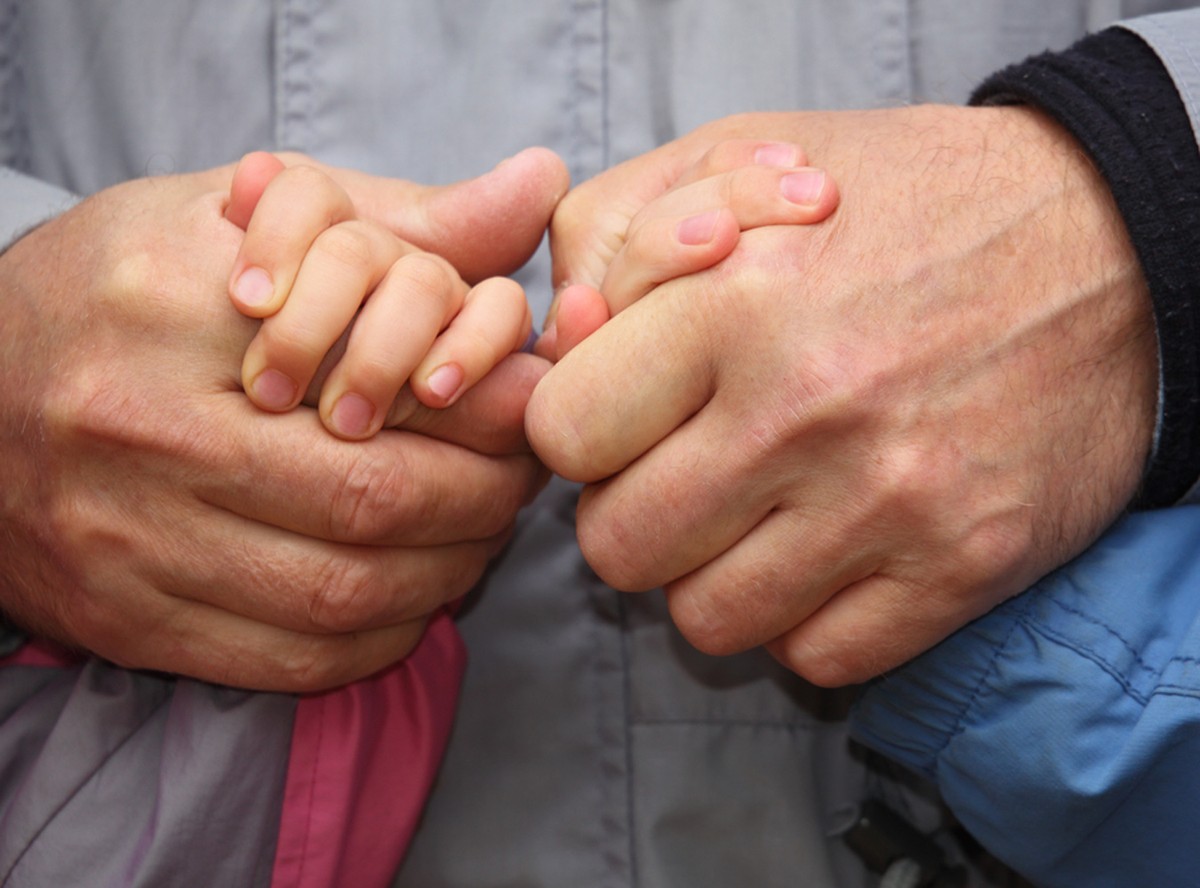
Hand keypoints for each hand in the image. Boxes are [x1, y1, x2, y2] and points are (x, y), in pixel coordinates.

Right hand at [0, 154, 563, 690]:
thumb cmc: (125, 289)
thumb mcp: (242, 218)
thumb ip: (396, 215)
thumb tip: (539, 186)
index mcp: (173, 306)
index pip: (383, 383)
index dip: (488, 414)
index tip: (529, 408)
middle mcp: (143, 431)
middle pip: (374, 501)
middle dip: (483, 502)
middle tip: (518, 480)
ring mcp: (126, 541)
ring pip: (344, 594)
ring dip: (447, 575)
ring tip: (479, 535)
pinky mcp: (127, 620)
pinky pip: (292, 661)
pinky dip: (380, 636)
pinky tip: (413, 595)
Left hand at [529, 105, 1157, 684]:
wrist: (1105, 245)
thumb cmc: (899, 204)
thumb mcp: (739, 159)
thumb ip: (617, 240)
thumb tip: (561, 341)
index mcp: (737, 302)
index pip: (565, 434)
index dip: (575, 434)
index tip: (615, 423)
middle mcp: (807, 411)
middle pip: (619, 548)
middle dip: (631, 516)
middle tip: (678, 474)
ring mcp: (890, 503)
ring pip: (708, 620)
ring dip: (711, 576)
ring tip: (754, 514)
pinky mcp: (962, 568)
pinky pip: (818, 658)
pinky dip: (802, 619)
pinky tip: (824, 554)